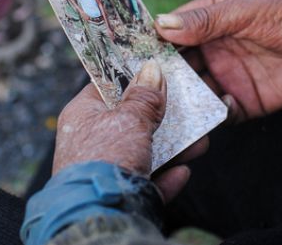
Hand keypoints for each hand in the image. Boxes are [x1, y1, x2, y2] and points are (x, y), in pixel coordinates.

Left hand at [52, 60, 206, 200]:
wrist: (100, 212)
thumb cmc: (106, 158)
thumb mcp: (130, 119)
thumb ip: (145, 96)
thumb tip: (151, 69)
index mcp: (82, 116)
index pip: (106, 88)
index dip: (133, 79)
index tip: (158, 73)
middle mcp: (91, 141)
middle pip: (131, 122)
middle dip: (163, 118)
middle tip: (187, 108)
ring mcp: (104, 171)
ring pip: (144, 153)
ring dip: (174, 148)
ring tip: (199, 142)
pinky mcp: (119, 196)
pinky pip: (148, 182)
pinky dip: (167, 178)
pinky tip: (182, 172)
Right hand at [155, 0, 281, 121]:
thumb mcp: (241, 11)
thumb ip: (203, 20)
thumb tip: (162, 25)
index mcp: (207, 25)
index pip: (172, 35)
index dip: (154, 44)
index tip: (135, 53)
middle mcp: (212, 53)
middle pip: (178, 69)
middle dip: (166, 78)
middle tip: (153, 86)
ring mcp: (226, 78)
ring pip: (194, 94)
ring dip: (186, 99)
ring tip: (182, 103)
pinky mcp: (243, 102)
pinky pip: (220, 114)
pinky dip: (217, 113)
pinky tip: (226, 103)